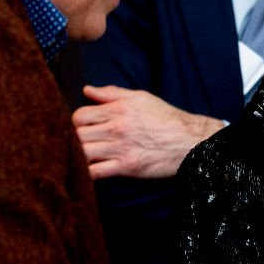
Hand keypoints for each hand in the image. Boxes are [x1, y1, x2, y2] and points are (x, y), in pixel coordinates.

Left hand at [72, 85, 224, 179]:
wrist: (192, 141)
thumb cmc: (168, 119)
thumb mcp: (141, 98)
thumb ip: (112, 93)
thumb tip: (88, 90)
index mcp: (119, 109)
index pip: (80, 115)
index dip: (74, 123)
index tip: (79, 129)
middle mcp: (117, 127)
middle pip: (76, 134)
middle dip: (72, 140)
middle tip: (75, 145)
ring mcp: (121, 148)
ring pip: (82, 152)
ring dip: (76, 156)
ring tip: (78, 158)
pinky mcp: (127, 166)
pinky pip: (95, 172)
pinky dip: (86, 173)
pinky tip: (86, 171)